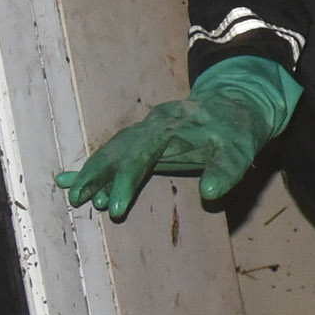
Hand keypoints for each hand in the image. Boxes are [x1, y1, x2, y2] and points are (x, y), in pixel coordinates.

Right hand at [57, 57, 300, 218]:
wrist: (236, 105)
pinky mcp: (146, 135)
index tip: (113, 209)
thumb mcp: (240, 151)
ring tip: (74, 195)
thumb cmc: (237, 132)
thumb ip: (225, 171)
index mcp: (172, 128)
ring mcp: (147, 128)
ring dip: (93, 171)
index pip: (141, 157)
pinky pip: (118, 149)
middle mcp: (154, 125)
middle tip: (77, 198)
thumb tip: (209, 194)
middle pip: (117, 149)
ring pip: (113, 148)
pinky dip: (99, 164)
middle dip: (95, 174)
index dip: (125, 183)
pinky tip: (76, 178)